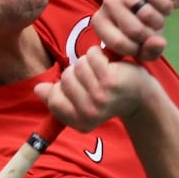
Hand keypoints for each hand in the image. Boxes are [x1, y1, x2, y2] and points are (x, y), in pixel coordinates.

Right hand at [33, 46, 153, 132]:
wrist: (140, 95)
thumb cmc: (108, 97)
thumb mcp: (81, 103)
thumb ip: (57, 98)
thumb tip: (38, 89)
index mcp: (80, 123)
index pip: (54, 100)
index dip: (60, 88)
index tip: (75, 86)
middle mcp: (89, 113)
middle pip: (65, 80)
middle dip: (76, 73)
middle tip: (92, 78)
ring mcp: (99, 97)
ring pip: (78, 66)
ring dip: (88, 63)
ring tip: (101, 71)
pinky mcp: (110, 80)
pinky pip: (91, 57)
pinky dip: (98, 55)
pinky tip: (107, 63)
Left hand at [90, 0, 174, 61]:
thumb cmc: (142, 26)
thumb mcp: (142, 45)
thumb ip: (149, 52)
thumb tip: (158, 43)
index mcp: (100, 23)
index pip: (118, 43)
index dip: (137, 49)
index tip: (143, 46)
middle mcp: (107, 3)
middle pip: (135, 30)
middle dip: (151, 35)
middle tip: (154, 31)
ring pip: (147, 14)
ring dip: (160, 21)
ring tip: (157, 20)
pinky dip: (166, 6)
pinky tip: (164, 8)